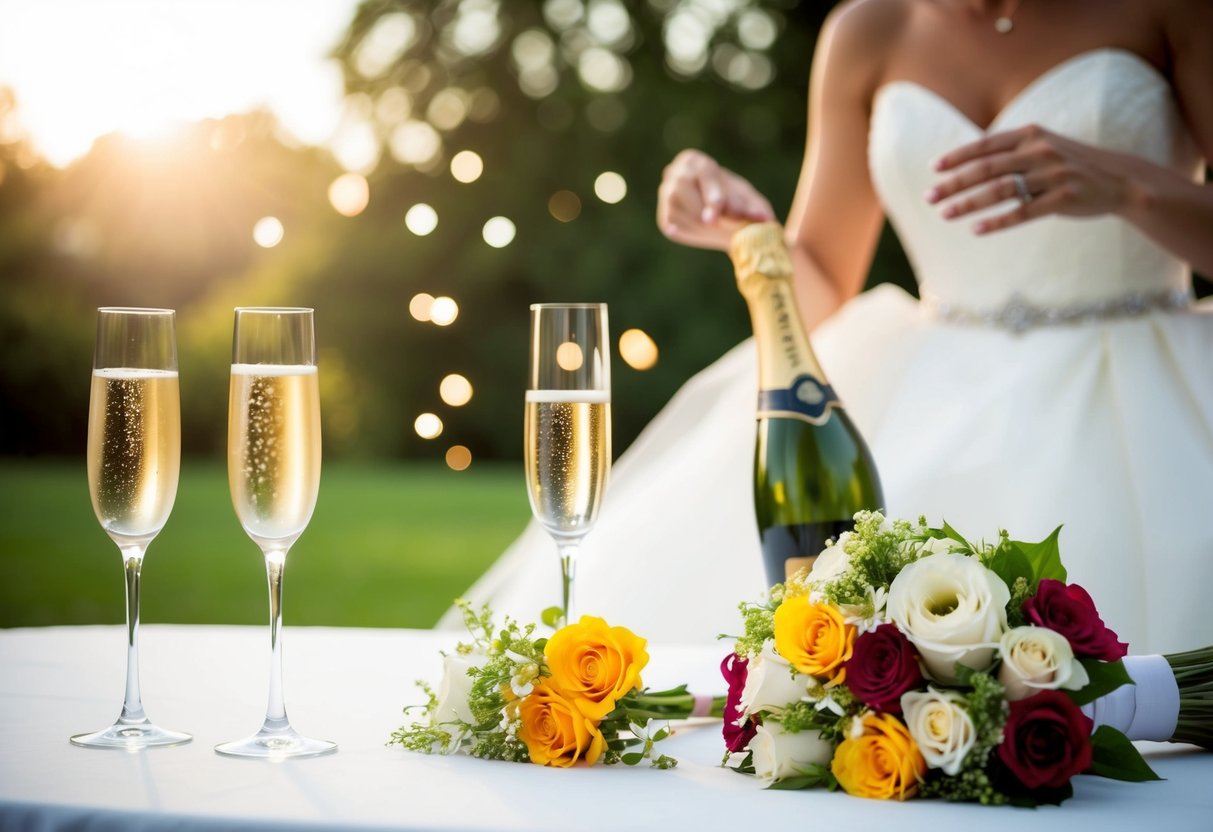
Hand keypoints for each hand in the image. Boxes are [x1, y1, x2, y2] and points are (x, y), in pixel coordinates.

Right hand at [658, 149, 775, 250]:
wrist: (722, 218)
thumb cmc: (737, 203)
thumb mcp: (749, 201)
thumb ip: (755, 208)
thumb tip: (764, 219)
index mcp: (695, 161)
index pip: (703, 174)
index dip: (711, 196)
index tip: (715, 218)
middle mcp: (675, 173)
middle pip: (681, 188)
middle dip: (701, 210)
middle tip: (719, 227)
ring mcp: (665, 195)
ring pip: (675, 208)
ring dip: (699, 224)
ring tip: (721, 231)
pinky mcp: (664, 217)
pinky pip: (672, 225)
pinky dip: (691, 233)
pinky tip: (707, 234)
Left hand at [925, 124, 1135, 233]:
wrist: (1120, 180)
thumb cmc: (1070, 165)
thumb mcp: (1043, 147)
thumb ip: (1011, 151)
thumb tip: (968, 163)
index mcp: (1032, 135)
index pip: (986, 145)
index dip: (958, 156)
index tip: (934, 168)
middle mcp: (1041, 152)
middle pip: (988, 168)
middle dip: (954, 183)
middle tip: (929, 197)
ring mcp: (1053, 175)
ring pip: (1001, 190)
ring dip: (969, 203)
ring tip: (945, 214)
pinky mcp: (1064, 198)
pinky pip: (1023, 212)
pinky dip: (997, 221)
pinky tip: (976, 229)